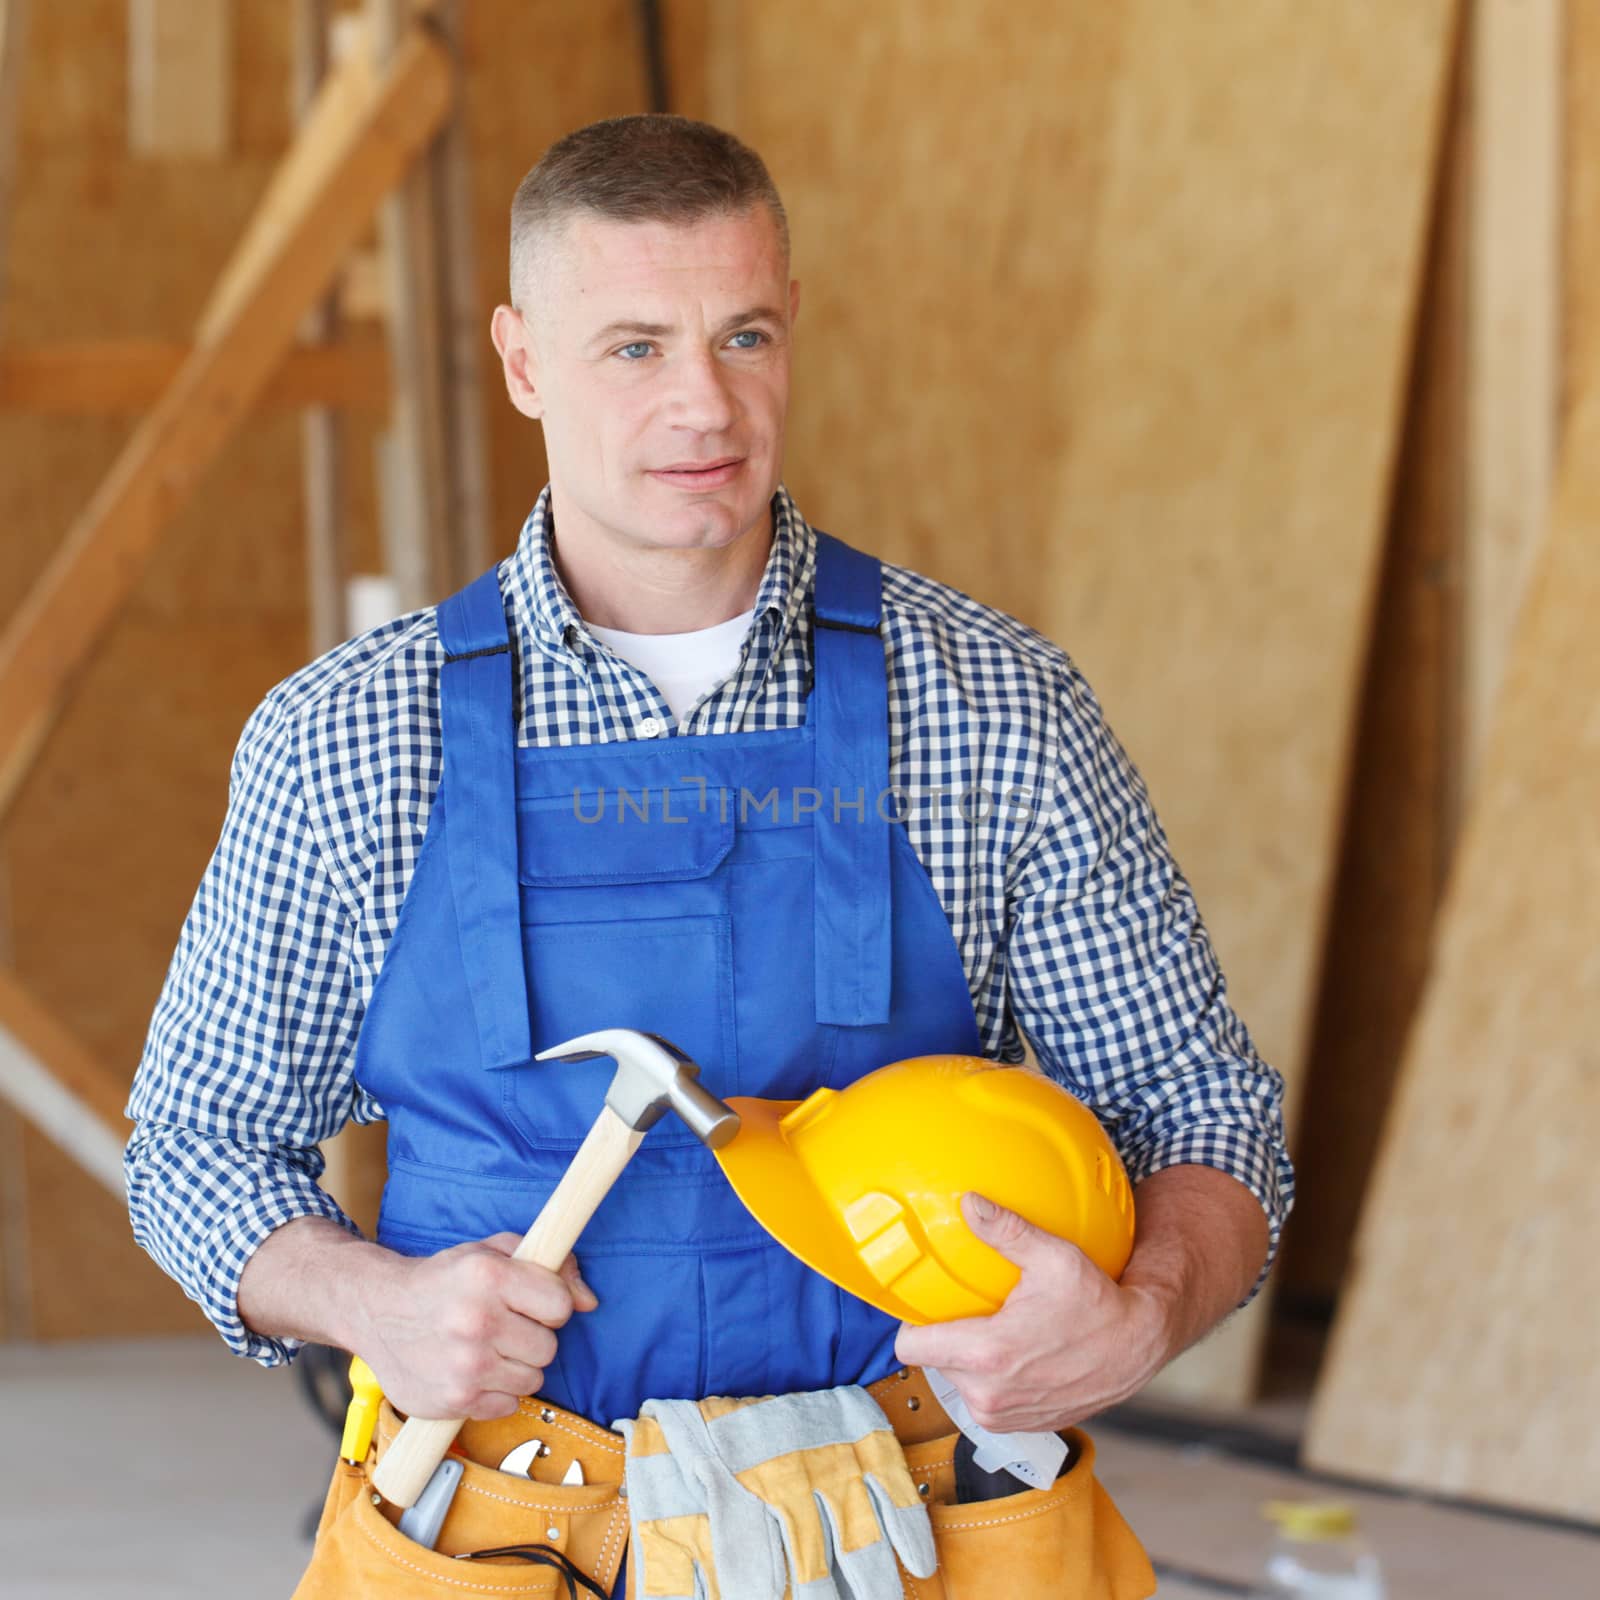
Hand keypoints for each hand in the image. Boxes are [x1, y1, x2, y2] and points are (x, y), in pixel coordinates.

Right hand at [351, 1231, 598, 1420]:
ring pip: (532, 1378)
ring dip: (516, 1366)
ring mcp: (465, 1366)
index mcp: (489, 1277)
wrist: (378, 1311)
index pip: (560, 1305)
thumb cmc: (444, 1280)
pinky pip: (508, 1405)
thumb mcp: (493, 1252)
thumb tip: (589, 1301)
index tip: (531, 1304)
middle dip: (532, 1337)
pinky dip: (496, 1392)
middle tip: (503, 1326)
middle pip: (549, 1347)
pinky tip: (472, 1371)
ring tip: (486, 1348)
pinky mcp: (455, 1401)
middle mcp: (477, 1322)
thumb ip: (550, 1265)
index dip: (550, 1305)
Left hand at [891, 1193, 1174, 1433]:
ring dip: (969, 1361)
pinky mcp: (1020, 1426)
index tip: (923, 1305)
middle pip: (935, 1362)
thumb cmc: (1098, 1303)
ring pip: (959, 1382)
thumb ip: (1005, 1230)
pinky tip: (1015, 1353)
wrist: (1136, 1348)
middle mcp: (988, 1395)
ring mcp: (1004, 1416)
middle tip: (969, 1310)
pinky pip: (986, 1399)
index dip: (912, 1324)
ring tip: (993, 1329)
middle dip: (945, 1337)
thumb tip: (969, 1203)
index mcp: (987, 1355)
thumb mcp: (1053, 1257)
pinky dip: (993, 1379)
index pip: (910, 1348)